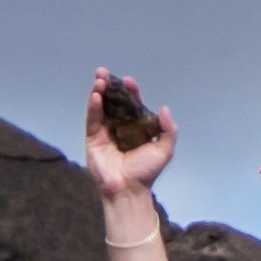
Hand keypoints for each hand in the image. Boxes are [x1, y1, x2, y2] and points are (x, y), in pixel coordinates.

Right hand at [79, 72, 171, 204]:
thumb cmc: (146, 171)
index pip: (133, 105)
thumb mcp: (164, 150)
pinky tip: (96, 96)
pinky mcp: (93, 138)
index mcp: (137, 128)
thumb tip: (164, 108)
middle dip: (110, 87)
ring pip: (101, 108)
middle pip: (114, 102)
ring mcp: (105, 131)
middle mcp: (121, 127)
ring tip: (99, 79)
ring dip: (99, 93)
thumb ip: (167, 130)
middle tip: (104, 72)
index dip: (131, 92)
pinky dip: (94, 107)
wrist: (128, 188)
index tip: (129, 80)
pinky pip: (93, 119)